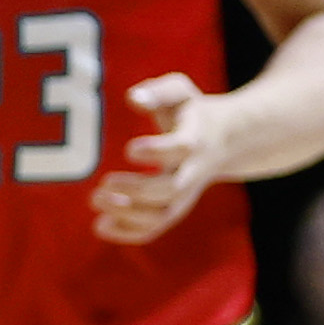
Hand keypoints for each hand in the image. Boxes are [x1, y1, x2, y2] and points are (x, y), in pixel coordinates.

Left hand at [89, 72, 239, 243]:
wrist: (227, 140)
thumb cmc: (192, 111)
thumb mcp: (180, 91)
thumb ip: (158, 91)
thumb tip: (133, 98)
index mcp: (195, 139)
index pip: (181, 149)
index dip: (157, 152)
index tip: (130, 150)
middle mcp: (193, 171)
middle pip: (171, 189)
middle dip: (137, 190)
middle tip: (103, 184)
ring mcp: (185, 194)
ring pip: (163, 214)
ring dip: (128, 214)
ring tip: (96, 200)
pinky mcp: (174, 207)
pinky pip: (155, 227)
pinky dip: (129, 232)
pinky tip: (101, 226)